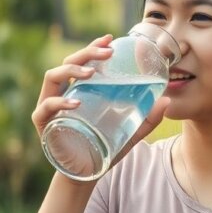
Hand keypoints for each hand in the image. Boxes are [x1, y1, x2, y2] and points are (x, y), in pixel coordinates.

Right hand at [32, 35, 169, 173]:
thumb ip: (149, 117)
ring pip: (52, 76)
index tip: (111, 39)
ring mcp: (51, 107)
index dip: (95, 47)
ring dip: (72, 70)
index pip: (84, 61)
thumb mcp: (132, 131)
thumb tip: (167, 100)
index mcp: (82, 89)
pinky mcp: (44, 124)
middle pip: (68, 63)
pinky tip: (75, 102)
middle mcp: (64, 93)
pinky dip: (58, 101)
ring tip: (92, 73)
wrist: (88, 173)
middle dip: (86, 53)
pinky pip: (45, 107)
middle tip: (106, 52)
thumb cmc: (107, 147)